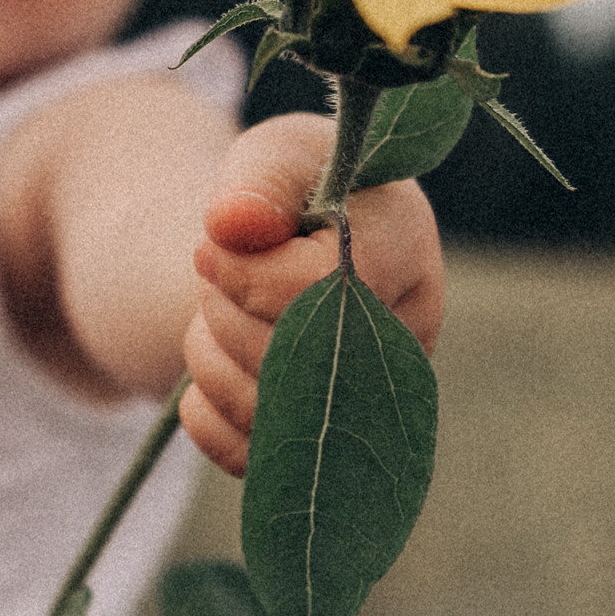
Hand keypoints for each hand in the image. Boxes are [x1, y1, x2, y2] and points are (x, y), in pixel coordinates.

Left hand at [181, 111, 444, 474]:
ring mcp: (374, 401)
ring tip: (215, 309)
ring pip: (270, 415)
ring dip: (210, 356)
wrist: (290, 240)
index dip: (248, 272)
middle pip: (294, 358)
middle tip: (217, 269)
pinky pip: (254, 459)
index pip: (325, 285)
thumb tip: (233, 224)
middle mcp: (406, 336)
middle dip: (223, 309)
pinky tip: (213, 365)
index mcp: (405, 248)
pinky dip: (208, 413)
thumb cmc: (288, 189)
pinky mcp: (332, 446)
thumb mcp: (272, 156)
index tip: (218, 237)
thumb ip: (257, 181)